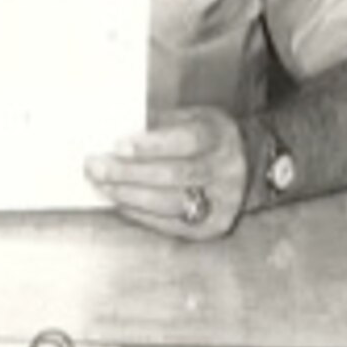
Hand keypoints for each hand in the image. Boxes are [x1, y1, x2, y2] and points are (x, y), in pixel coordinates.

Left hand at [84, 107, 249, 241]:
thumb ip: (161, 125)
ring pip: (171, 203)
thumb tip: (117, 135)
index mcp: (219, 137)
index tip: (117, 146)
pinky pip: (172, 224)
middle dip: (129, 173)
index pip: (185, 141)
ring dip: (131, 196)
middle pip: (173, 175)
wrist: (250, 167)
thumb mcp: (193, 118)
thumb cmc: (209, 138)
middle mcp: (225, 172)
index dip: (150, 146)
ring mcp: (221, 203)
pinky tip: (121, 203)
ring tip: (102, 186)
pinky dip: (142, 214)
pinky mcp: (213, 227)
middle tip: (95, 167)